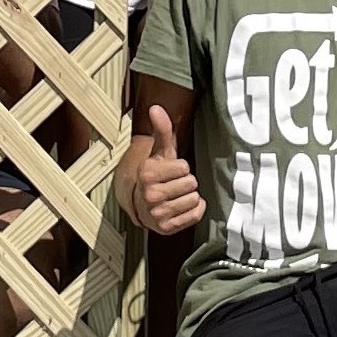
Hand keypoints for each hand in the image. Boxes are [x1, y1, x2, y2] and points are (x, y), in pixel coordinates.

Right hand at [130, 108, 204, 235]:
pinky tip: (183, 206)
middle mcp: (150, 195)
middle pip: (191, 183)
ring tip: (177, 195)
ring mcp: (157, 213)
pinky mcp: (166, 228)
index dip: (182, 167)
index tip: (171, 170)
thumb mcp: (159, 152)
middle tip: (174, 184)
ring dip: (190, 196)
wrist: (141, 203)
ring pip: (194, 199)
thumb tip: (156, 108)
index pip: (184, 167)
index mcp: (147, 174)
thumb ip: (161, 130)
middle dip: (186, 182)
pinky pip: (195, 215)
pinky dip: (194, 210)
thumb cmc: (155, 174)